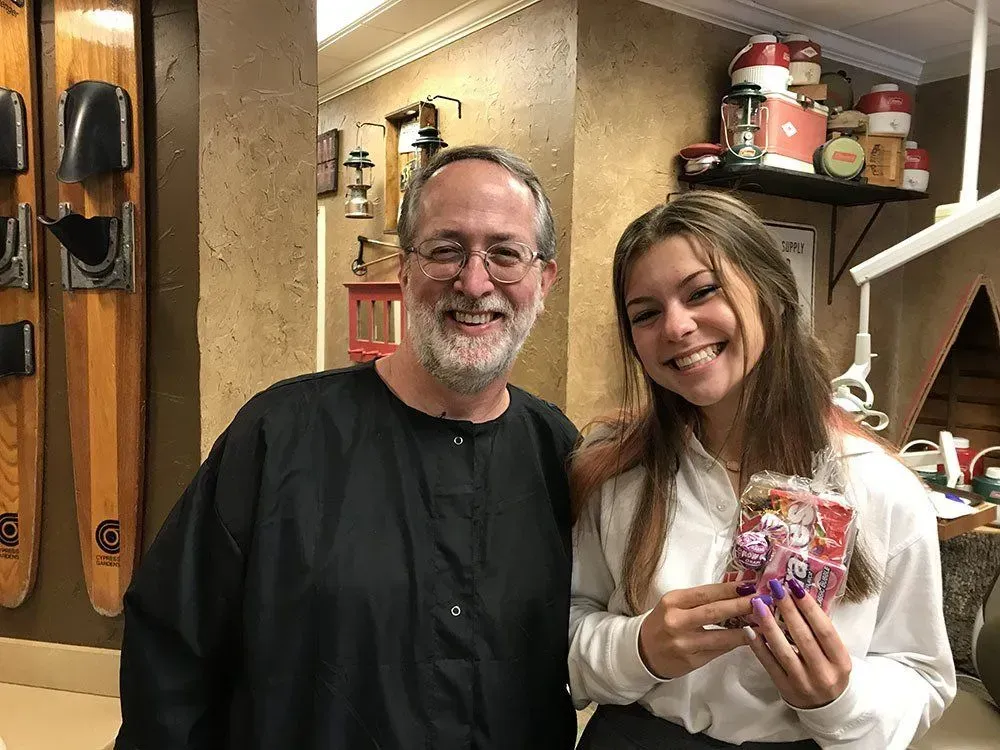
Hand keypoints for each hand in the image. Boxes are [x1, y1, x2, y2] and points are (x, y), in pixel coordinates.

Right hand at [638, 582, 756, 678]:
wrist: (643, 651)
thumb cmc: (663, 622)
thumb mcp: (675, 604)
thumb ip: (701, 599)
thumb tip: (736, 590)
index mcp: (673, 601)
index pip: (706, 592)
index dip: (730, 589)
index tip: (751, 584)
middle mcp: (676, 621)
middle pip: (714, 611)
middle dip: (742, 605)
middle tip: (764, 599)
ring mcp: (684, 643)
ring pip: (721, 635)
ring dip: (745, 629)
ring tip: (764, 621)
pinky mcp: (691, 661)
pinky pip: (719, 650)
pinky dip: (735, 643)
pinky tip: (749, 637)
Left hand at [744, 578, 851, 708]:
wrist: (827, 708)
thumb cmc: (830, 671)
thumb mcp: (835, 654)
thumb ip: (820, 631)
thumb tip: (798, 596)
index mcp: (840, 661)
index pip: (825, 630)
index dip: (809, 607)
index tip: (795, 586)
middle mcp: (824, 673)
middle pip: (803, 637)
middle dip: (787, 610)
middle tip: (775, 587)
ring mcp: (803, 682)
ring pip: (784, 650)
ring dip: (769, 625)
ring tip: (758, 604)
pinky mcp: (785, 689)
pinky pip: (769, 664)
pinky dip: (758, 646)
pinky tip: (749, 629)